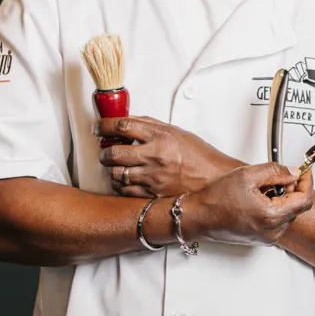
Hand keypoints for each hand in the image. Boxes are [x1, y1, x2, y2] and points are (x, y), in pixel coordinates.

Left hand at [97, 116, 240, 198]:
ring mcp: (153, 177)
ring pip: (116, 173)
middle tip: (105, 151)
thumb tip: (127, 121)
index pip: (123, 125)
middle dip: (104, 152)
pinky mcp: (153, 194)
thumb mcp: (177, 133)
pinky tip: (125, 180)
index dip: (104, 125)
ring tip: (116, 166)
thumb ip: (151, 126)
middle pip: (114, 152)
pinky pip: (125, 190)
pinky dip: (120, 184)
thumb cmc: (199, 156)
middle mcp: (156, 156)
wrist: (215, 180)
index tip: (98, 127)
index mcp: (161, 136)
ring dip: (112, 169)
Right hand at [191, 163, 313, 245]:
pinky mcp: (261, 238)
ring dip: (280, 197)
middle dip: (290, 188)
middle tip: (274, 177)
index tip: (303, 171)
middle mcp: (272, 231)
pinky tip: (256, 199)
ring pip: (288, 212)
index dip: (307, 181)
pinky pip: (277, 220)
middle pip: (297, 206)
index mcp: (272, 216)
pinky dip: (273, 207)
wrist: (199, 217)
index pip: (305, 199)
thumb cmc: (216, 199)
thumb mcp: (248, 175)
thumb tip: (294, 172)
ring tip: (259, 189)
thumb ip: (276, 171)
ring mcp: (267, 237)